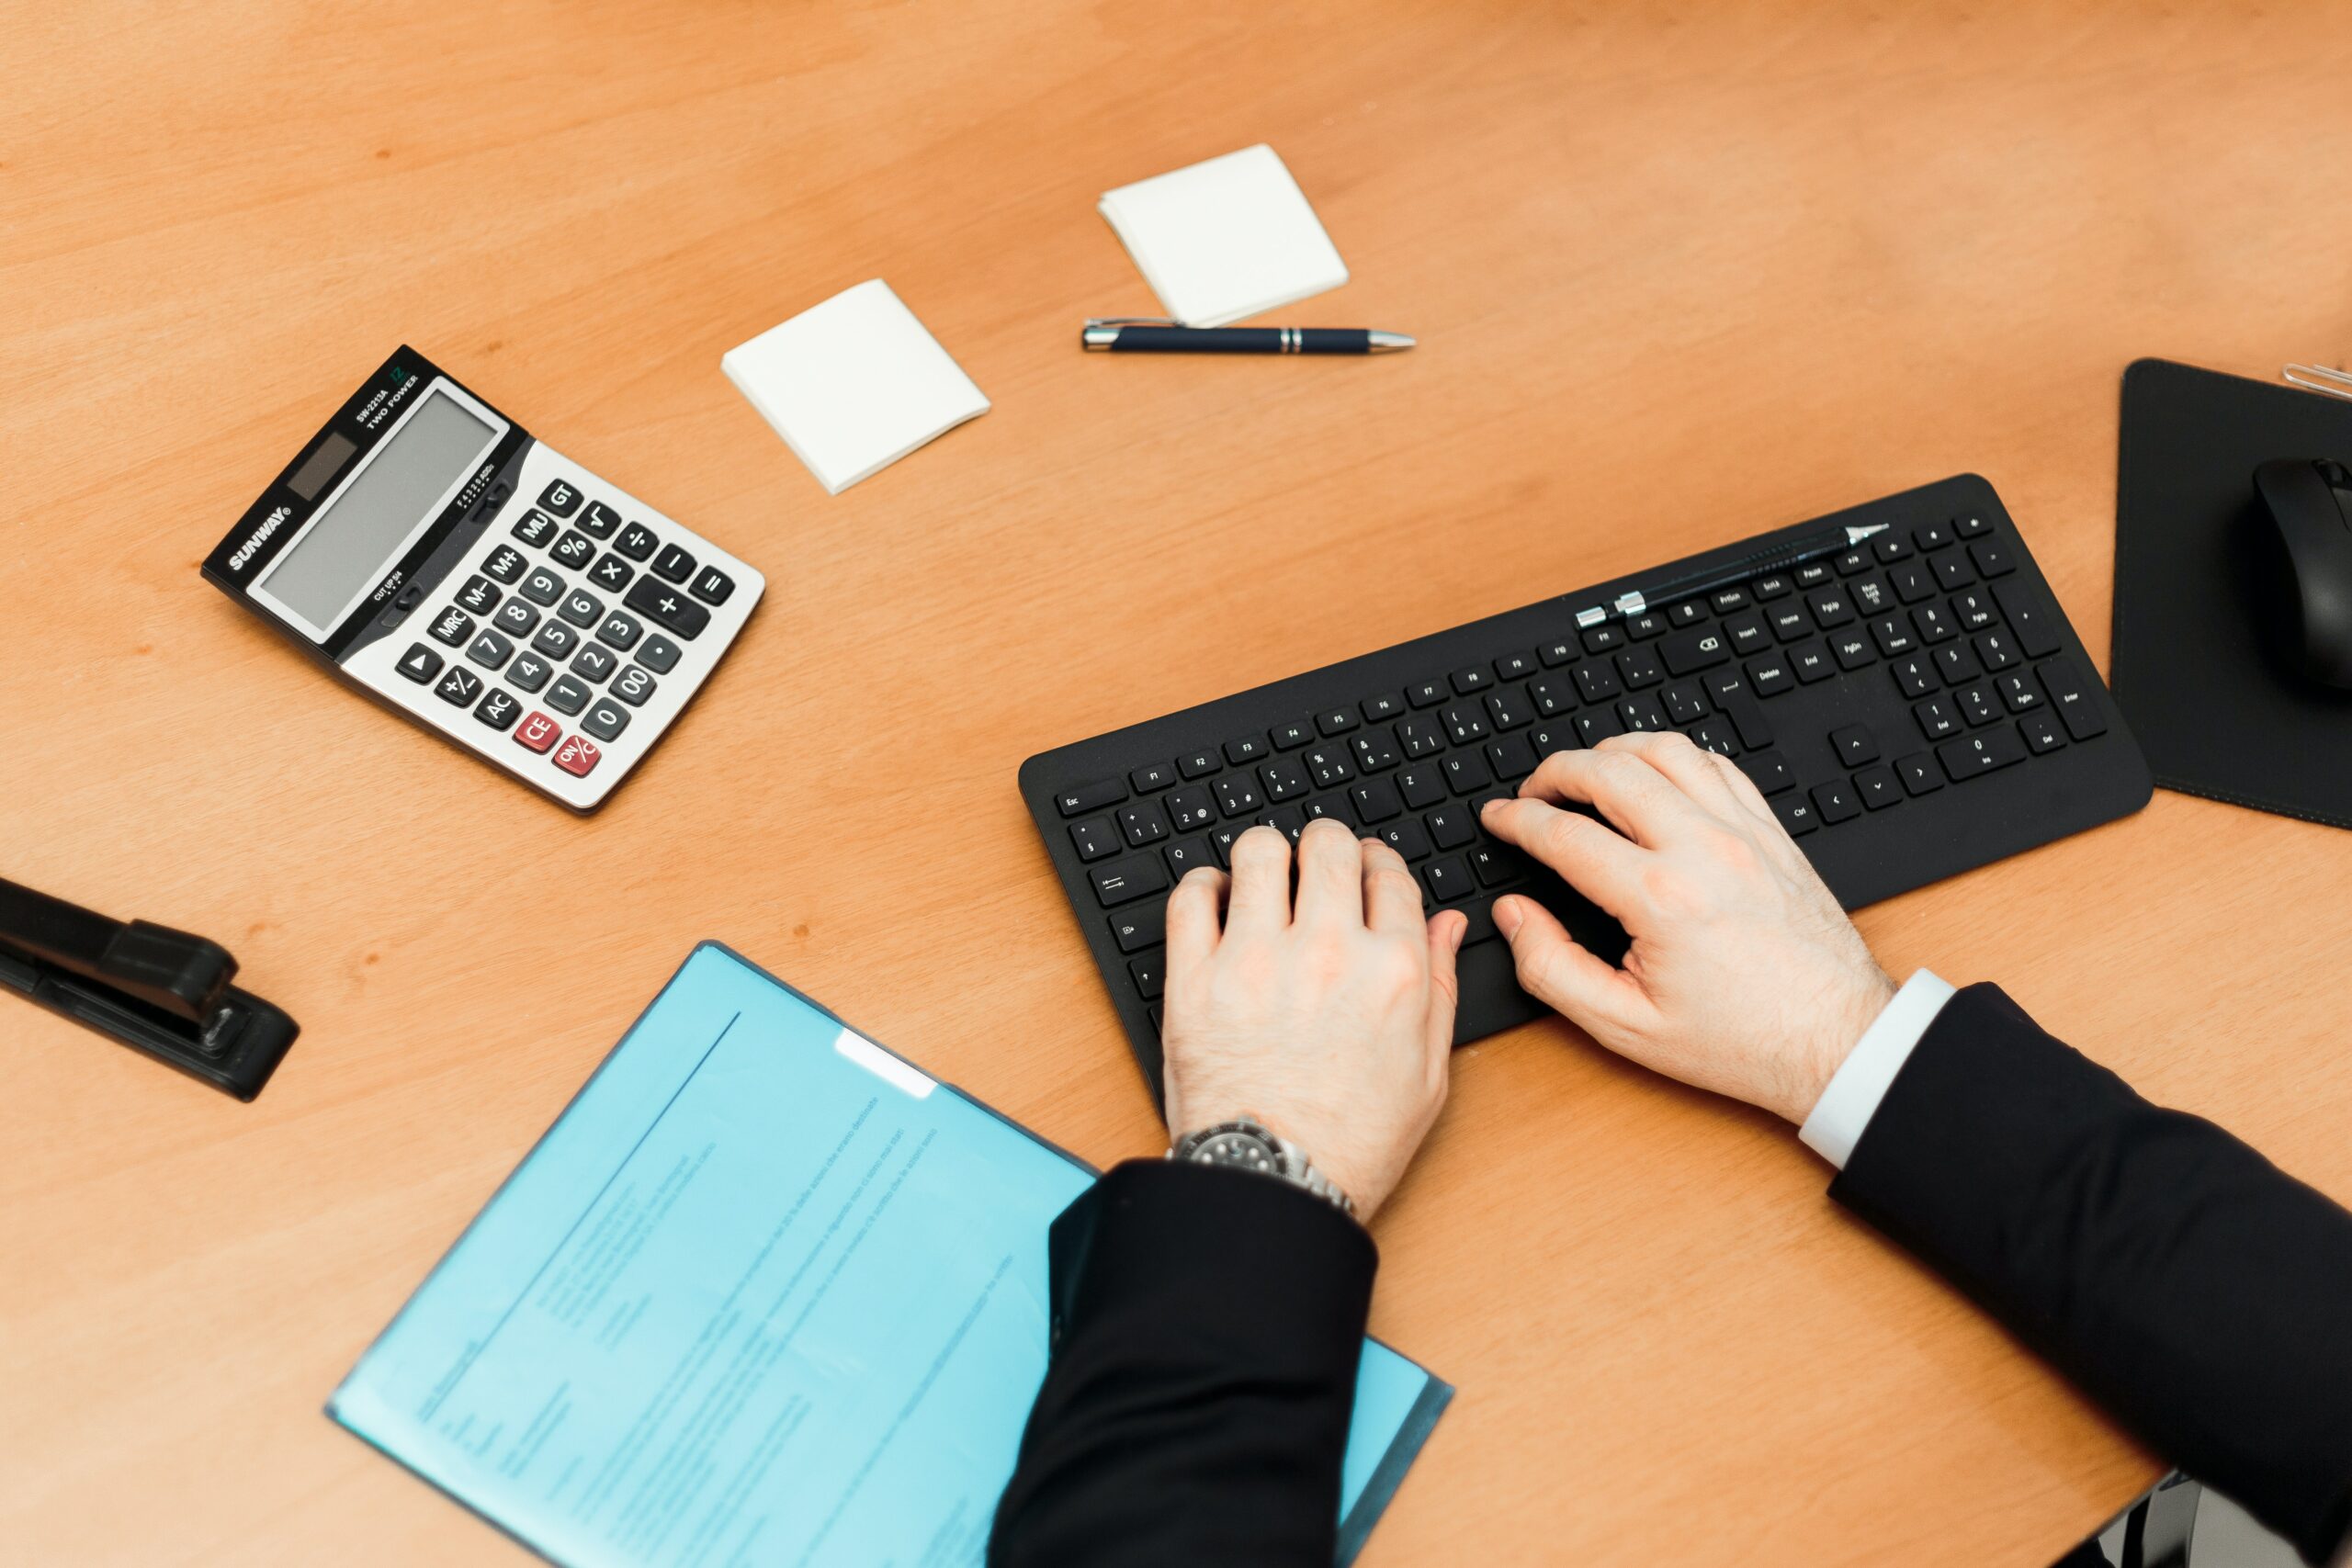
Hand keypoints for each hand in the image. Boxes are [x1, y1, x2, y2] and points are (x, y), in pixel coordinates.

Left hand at [1160, 820, 1467, 1219]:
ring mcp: (1257, 962)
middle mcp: (1329, 954)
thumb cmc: (1353, 1144)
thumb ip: (1441, 987)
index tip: (1364, 868)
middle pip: (1327, 845)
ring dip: (1265, 855)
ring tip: (1264, 876)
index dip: (1376, 861)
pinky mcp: (1195, 980)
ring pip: (1258, 853)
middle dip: (1325, 844)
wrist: (1275, 1186)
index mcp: (1394, 973)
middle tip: (1315, 862)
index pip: (1389, 873)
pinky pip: (1192, 896)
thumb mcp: (1428, 1073)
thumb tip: (1449, 926)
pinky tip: (1215, 898)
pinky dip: (1204, 885)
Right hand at [1479, 732, 1894, 1124]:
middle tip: (1531, 792)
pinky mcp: (1772, 833)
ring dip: (1613, 751)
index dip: (1516, 820)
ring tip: (1586, 773)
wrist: (1836, 1040)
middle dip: (1555, 770)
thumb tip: (1515, 916)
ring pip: (1666, 751)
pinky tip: (1654, 778)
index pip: (1565, 834)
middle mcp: (1704, 850)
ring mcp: (1745, 833)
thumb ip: (1553, 969)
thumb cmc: (1742, 1042)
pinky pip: (1717, 765)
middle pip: (1610, 771)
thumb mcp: (1626, 1027)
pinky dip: (1674, 758)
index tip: (1497, 819)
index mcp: (1661, 899)